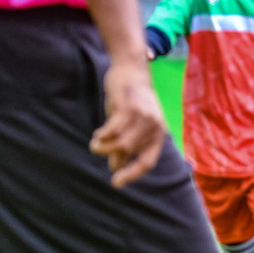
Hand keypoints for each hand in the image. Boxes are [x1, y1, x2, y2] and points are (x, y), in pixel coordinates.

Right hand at [89, 61, 166, 187]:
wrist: (131, 69)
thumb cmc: (130, 99)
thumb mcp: (131, 124)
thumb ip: (125, 145)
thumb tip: (116, 167)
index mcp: (158, 133)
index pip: (147, 161)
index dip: (132, 174)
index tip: (115, 183)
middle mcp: (154, 126)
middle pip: (131, 151)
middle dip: (111, 155)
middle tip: (97, 149)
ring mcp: (144, 116)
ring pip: (122, 143)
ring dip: (105, 147)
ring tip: (95, 144)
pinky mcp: (130, 107)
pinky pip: (114, 130)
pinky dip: (103, 136)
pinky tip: (98, 135)